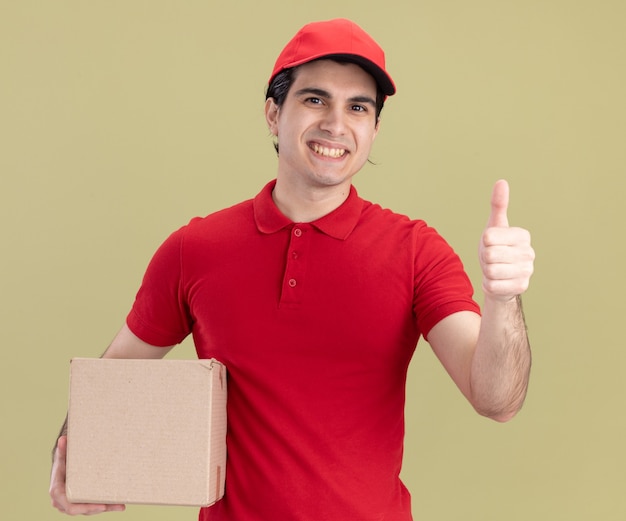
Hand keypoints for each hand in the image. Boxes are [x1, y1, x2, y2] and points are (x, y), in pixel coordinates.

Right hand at [50, 435, 125, 514]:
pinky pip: (93, 506)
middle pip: (82, 510)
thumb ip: (63, 450)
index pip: (70, 505)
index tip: (99, 506)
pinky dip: (106, 506)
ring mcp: (73, 504)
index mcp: (58, 492)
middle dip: (98, 508)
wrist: (63, 468)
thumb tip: (63, 439)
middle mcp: (63, 502)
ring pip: (90, 510)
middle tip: (114, 505)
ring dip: (106, 508)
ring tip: (120, 505)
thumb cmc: (63, 462)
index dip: (84, 507)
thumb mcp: (62, 456)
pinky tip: (119, 505)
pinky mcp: (81, 503)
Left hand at [479, 180, 534, 301]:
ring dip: (487, 272)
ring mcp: (527, 271)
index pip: (489, 237)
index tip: (492, 243)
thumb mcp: (494, 226)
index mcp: (523, 235)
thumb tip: (501, 182)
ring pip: (490, 271)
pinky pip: (492, 285)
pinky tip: (497, 281)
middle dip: (485, 258)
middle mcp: (529, 253)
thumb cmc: (495, 248)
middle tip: (492, 259)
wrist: (499, 277)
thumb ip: (498, 205)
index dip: (485, 242)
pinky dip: (489, 284)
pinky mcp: (521, 287)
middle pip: (489, 255)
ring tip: (495, 269)